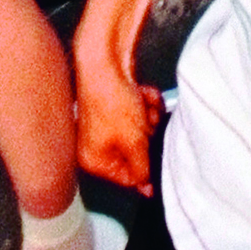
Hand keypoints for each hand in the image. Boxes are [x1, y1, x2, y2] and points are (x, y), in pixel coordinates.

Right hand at [73, 32, 158, 191]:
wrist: (105, 61)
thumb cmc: (111, 101)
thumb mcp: (133, 143)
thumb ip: (142, 169)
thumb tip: (146, 188)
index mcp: (93, 159)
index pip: (127, 178)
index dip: (146, 166)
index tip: (157, 157)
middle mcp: (95, 144)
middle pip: (136, 152)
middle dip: (146, 135)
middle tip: (145, 124)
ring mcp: (104, 124)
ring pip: (140, 131)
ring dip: (148, 118)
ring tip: (143, 106)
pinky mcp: (114, 106)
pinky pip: (137, 113)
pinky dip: (144, 104)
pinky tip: (142, 93)